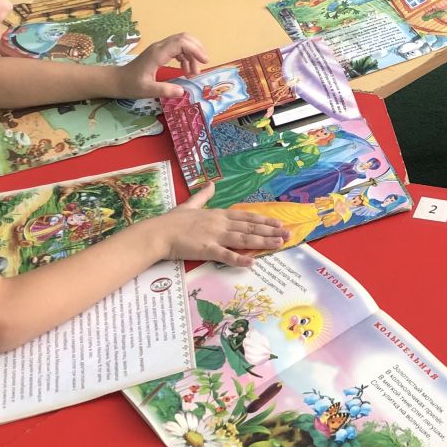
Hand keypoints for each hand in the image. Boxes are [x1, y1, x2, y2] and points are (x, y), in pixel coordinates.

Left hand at [118, 33, 207, 98]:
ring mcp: (159, 48)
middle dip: (197, 49)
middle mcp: (160, 47)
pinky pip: (177, 48)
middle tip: (203, 64)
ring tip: (193, 72)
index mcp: (158, 54)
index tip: (204, 62)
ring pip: (182, 42)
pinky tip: (185, 70)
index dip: (195, 49)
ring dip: (192, 54)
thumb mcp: (147, 90)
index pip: (181, 43)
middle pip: (184, 38)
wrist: (117, 80)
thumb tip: (183, 92)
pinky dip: (185, 57)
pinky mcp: (159, 52)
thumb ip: (165, 90)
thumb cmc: (131, 84)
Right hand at [156, 182, 288, 265]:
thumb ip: (203, 196)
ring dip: (263, 242)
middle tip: (288, 234)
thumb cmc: (172, 221)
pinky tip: (252, 262)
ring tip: (279, 244)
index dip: (263, 220)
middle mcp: (220, 224)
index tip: (278, 222)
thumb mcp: (190, 204)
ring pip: (244, 239)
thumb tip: (211, 184)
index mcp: (217, 214)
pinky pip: (226, 255)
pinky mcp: (207, 250)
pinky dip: (240, 259)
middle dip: (271, 231)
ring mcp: (214, 236)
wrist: (157, 233)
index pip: (246, 216)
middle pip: (250, 228)